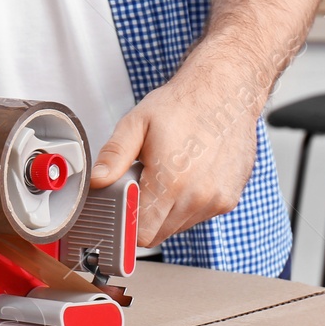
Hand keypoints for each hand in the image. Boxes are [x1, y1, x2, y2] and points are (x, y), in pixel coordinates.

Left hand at [90, 62, 262, 247]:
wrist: (226, 91)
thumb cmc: (183, 105)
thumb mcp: (136, 124)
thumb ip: (114, 156)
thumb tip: (96, 181)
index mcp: (171, 182)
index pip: (141, 233)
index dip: (127, 223)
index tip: (123, 208)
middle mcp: (197, 197)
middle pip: (158, 233)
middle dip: (145, 215)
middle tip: (144, 182)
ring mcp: (217, 200)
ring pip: (178, 227)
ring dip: (167, 211)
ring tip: (168, 176)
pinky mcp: (229, 199)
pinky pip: (199, 216)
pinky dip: (188, 204)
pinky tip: (188, 176)